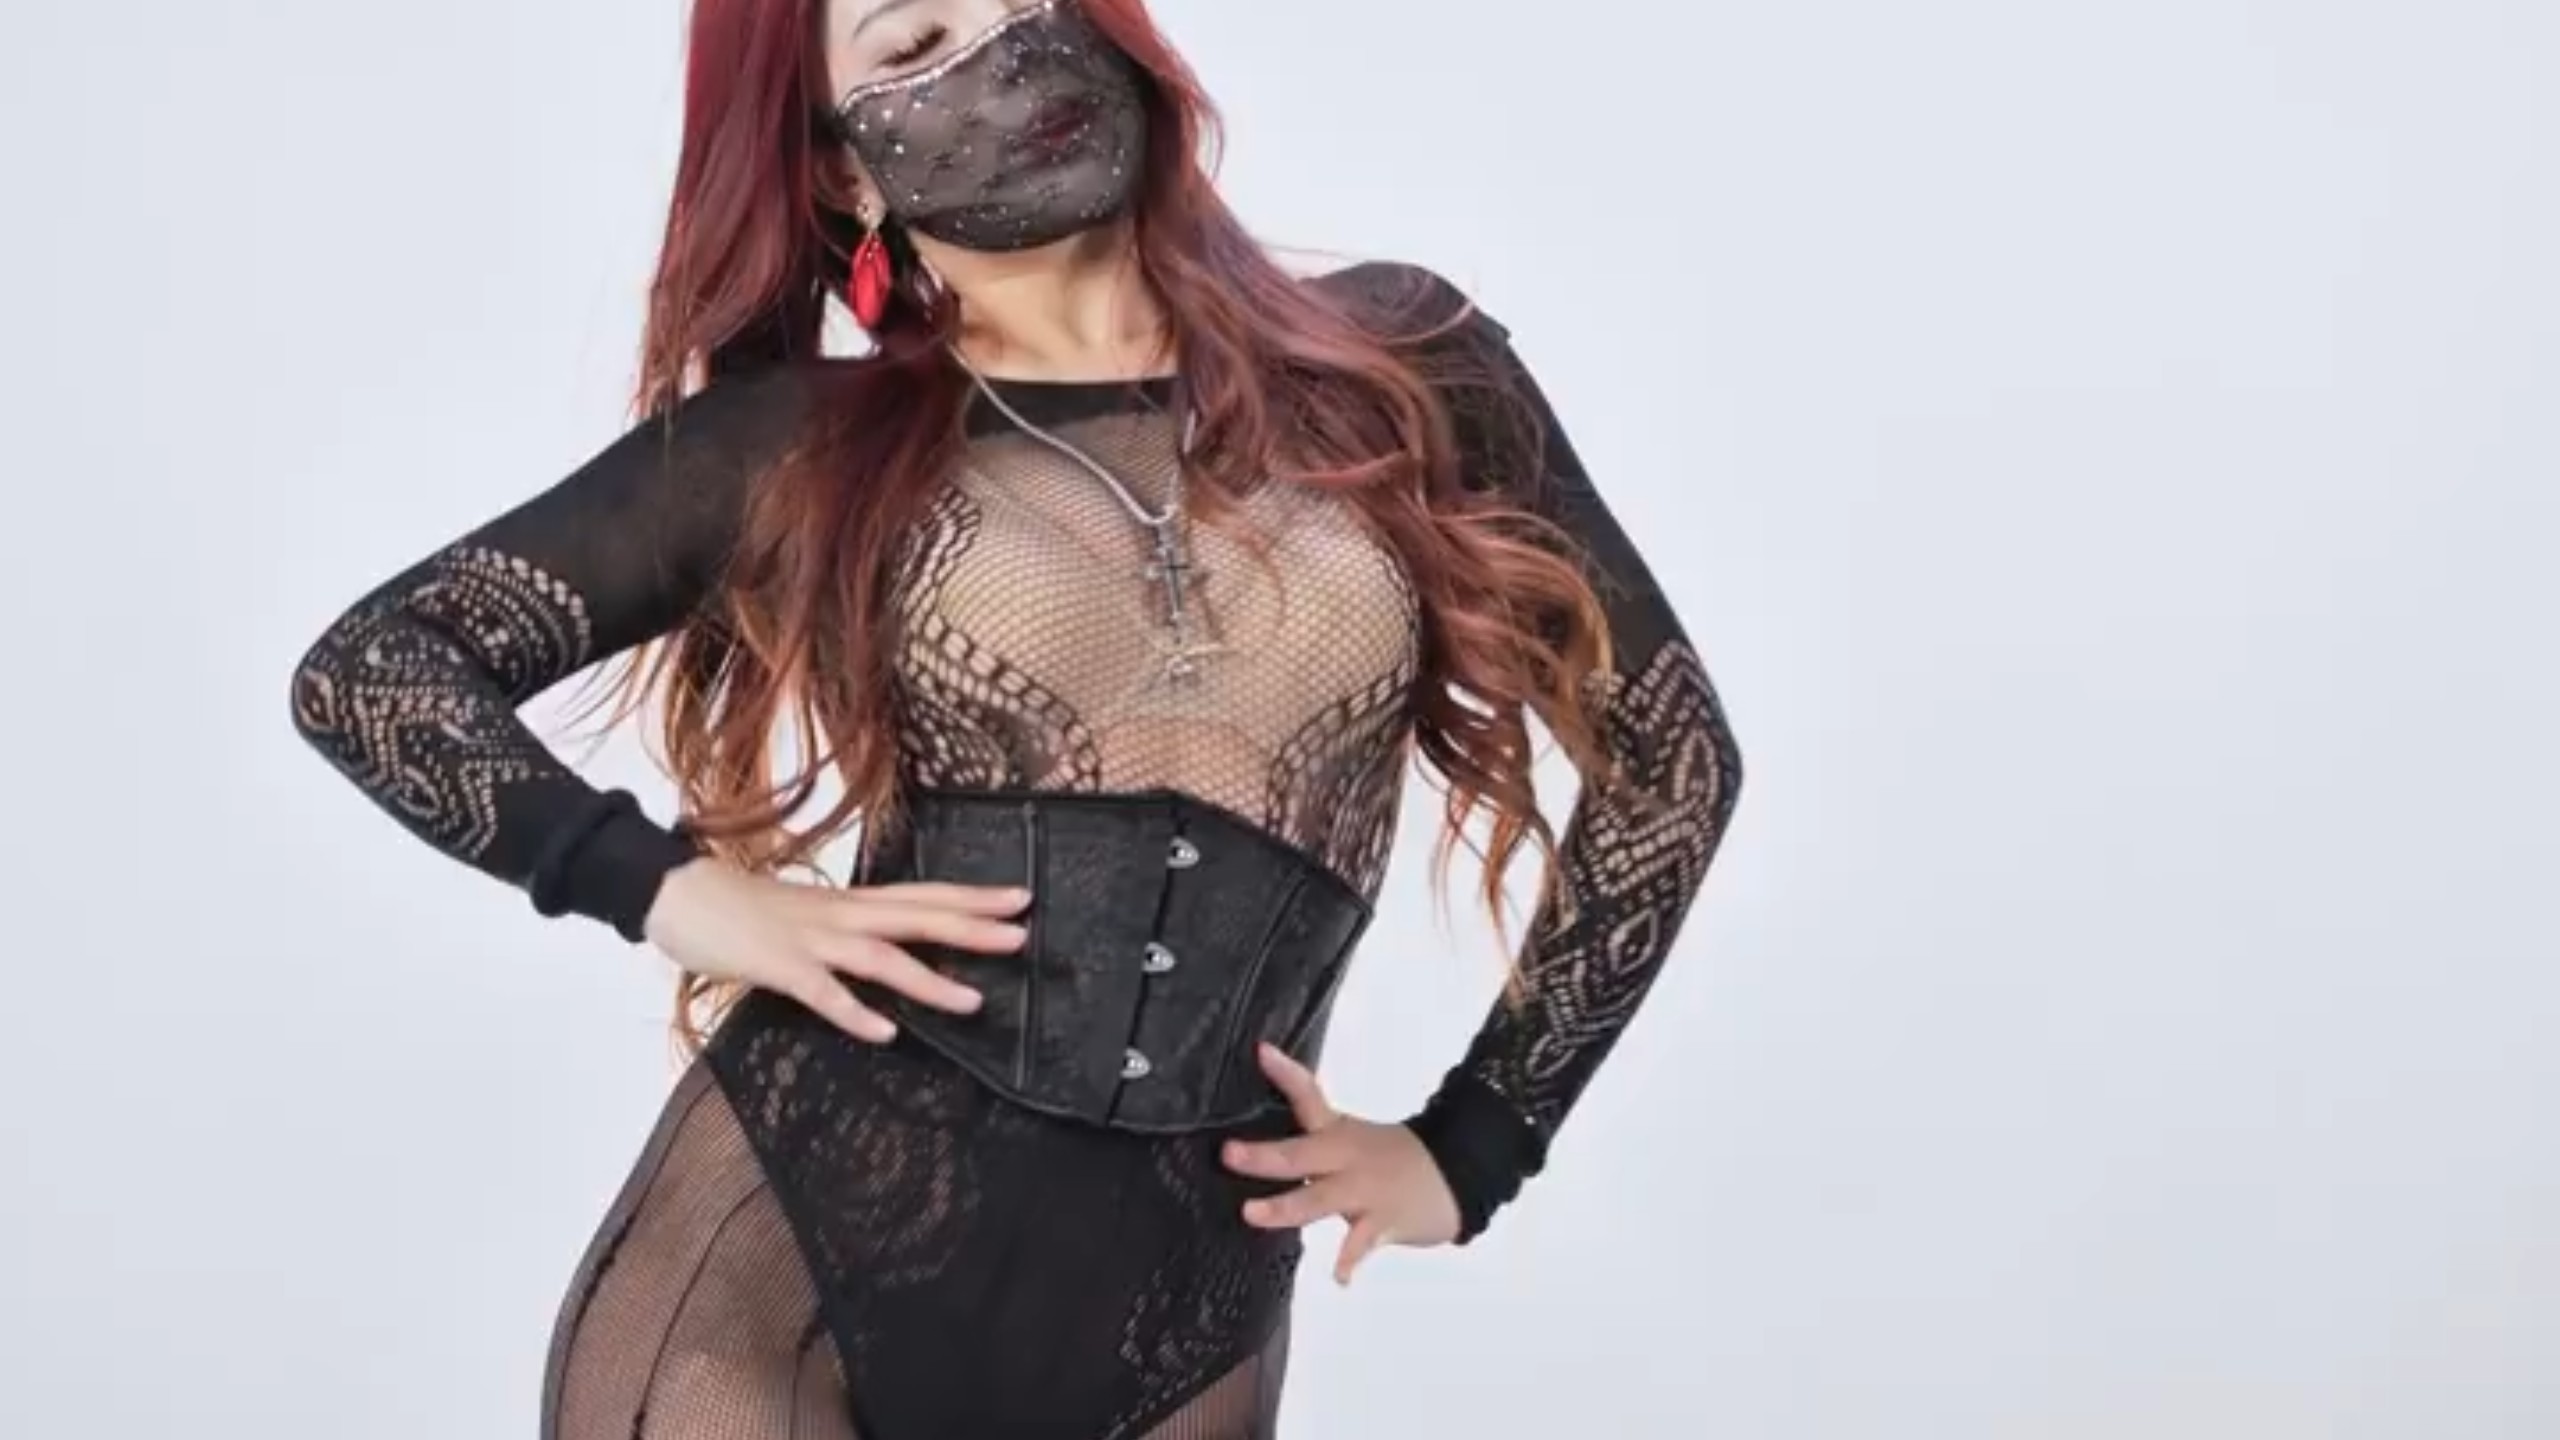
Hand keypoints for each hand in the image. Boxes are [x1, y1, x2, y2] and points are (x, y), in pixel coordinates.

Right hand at [644, 859, 1029, 1043]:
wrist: (675, 890)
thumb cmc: (742, 907)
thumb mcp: (809, 915)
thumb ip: (849, 932)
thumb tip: (888, 950)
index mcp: (850, 903)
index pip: (923, 895)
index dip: (972, 898)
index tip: (1020, 899)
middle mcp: (840, 915)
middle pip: (917, 917)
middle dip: (972, 928)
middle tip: (1022, 936)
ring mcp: (809, 940)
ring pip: (880, 958)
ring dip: (928, 980)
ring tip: (973, 1001)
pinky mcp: (777, 966)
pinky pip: (822, 993)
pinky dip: (855, 1013)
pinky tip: (885, 1034)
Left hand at [1222, 1042, 1461, 1285]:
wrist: (1459, 1172)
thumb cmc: (1395, 1158)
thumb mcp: (1353, 1141)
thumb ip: (1314, 1145)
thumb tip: (1262, 1156)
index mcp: (1337, 1133)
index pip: (1308, 1096)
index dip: (1285, 1074)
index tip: (1261, 1051)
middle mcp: (1346, 1157)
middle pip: (1300, 1153)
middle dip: (1263, 1156)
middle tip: (1229, 1154)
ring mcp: (1365, 1190)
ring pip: (1320, 1198)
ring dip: (1286, 1206)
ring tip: (1253, 1214)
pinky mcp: (1385, 1221)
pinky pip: (1363, 1243)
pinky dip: (1351, 1260)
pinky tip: (1340, 1276)